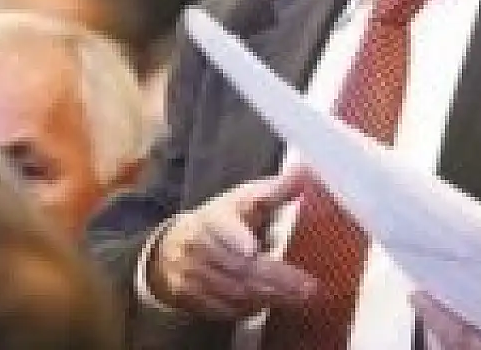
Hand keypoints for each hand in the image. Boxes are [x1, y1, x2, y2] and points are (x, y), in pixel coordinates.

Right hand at [148, 170, 315, 319]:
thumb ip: (275, 189)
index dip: (235, 238)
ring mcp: (188, 273)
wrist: (173, 247)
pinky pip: (221, 309)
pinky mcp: (186, 297)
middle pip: (237, 266)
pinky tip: (271, 306)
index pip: (222, 227)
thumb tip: (303, 169)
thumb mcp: (244, 200)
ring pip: (231, 291)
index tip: (253, 249)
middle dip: (275, 279)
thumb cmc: (221, 221)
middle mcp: (195, 245)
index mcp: (211, 217)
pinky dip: (247, 310)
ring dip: (267, 298)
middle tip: (307, 288)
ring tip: (298, 300)